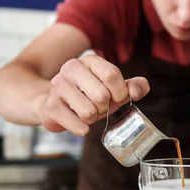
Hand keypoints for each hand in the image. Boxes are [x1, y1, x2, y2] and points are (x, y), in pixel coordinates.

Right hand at [33, 54, 149, 134]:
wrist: (54, 104)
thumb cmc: (88, 96)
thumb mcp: (113, 89)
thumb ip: (131, 87)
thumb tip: (139, 90)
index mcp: (90, 61)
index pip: (112, 75)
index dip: (120, 93)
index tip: (117, 99)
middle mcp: (72, 68)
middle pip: (102, 95)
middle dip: (105, 108)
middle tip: (99, 107)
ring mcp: (58, 85)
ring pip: (89, 111)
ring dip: (93, 118)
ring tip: (86, 113)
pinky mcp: (51, 106)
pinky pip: (77, 125)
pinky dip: (82, 129)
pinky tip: (77, 122)